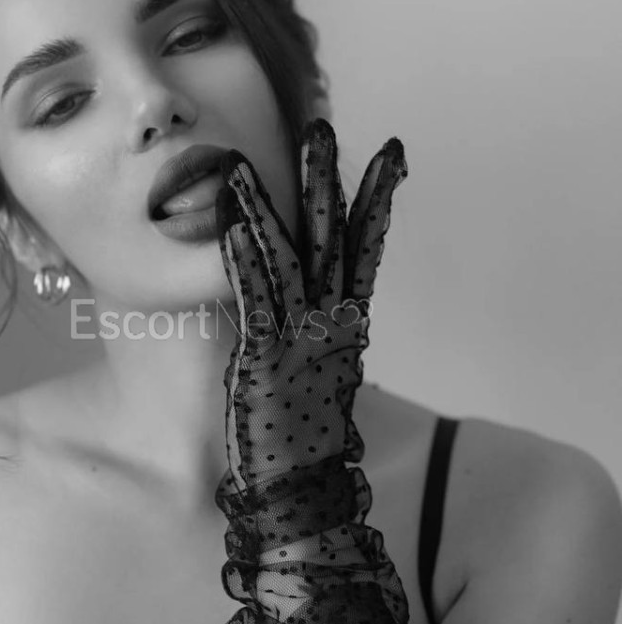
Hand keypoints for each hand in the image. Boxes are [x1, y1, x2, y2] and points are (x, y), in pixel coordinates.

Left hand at [214, 119, 406, 489]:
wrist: (297, 495)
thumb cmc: (298, 441)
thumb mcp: (307, 376)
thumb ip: (305, 335)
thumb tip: (288, 310)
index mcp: (345, 326)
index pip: (364, 251)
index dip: (376, 201)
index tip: (391, 155)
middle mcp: (331, 323)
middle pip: (336, 239)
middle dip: (330, 181)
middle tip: (325, 128)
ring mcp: (302, 337)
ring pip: (293, 254)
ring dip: (276, 199)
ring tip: (259, 155)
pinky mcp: (267, 355)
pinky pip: (256, 291)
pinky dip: (244, 248)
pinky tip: (233, 211)